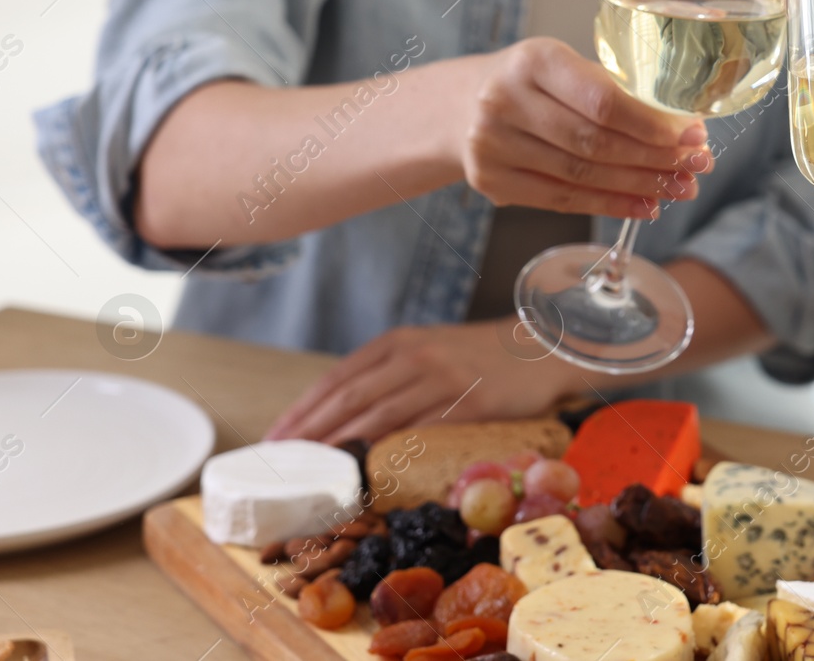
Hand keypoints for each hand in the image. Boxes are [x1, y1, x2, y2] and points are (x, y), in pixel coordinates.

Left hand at [264, 320, 582, 443]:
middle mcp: (414, 356)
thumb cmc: (478, 357)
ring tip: (315, 472)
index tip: (276, 438)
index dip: (303, 410)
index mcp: (398, 342)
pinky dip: (393, 451)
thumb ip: (389, 374)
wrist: (537, 349)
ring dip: (342, 447)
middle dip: (310, 433)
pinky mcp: (470, 403)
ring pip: (379, 417)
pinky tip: (371, 470)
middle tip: (283, 463)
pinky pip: (422, 431)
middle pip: (349, 398)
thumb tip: (342, 416)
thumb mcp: (427, 350)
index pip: (337, 378)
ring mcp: (442, 379)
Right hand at [456, 37, 713, 219]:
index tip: (692, 136)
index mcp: (533, 59)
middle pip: (595, 143)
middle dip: (654, 159)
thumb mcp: (565, 68)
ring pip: (581, 176)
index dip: (652, 125)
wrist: (461, 106)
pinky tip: (644, 205)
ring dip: (639, 187)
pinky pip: (561, 200)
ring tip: (677, 189)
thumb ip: (615, 93)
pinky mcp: (490, 180)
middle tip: (695, 168)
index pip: (602, 100)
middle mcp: (504, 99)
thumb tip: (686, 131)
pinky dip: (609, 205)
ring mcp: (491, 144)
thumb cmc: (534, 84)